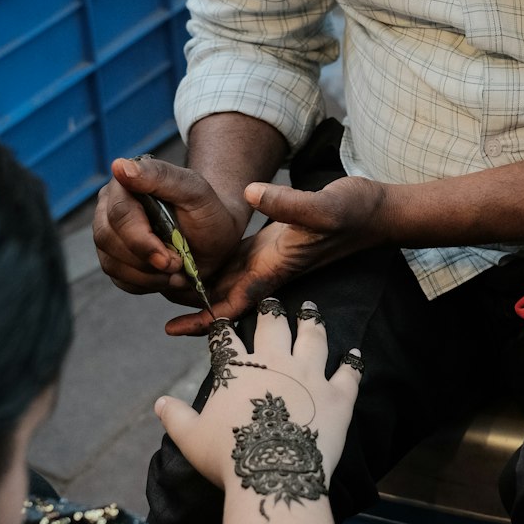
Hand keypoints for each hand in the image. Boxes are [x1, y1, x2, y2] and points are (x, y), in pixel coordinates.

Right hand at [93, 155, 246, 298]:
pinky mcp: (115, 260)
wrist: (215, 238)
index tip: (168, 259)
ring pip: (111, 263)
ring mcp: (110, 235)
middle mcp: (109, 208)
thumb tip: (119, 166)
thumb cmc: (207, 211)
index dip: (141, 241)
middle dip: (146, 260)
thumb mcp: (194, 190)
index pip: (118, 214)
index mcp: (125, 185)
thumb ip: (160, 176)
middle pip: (108, 239)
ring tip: (177, 271)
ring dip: (147, 276)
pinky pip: (119, 279)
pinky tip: (167, 277)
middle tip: (177, 265)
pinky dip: (146, 284)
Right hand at [154, 301, 362, 497]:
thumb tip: (159, 403)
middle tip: (273, 302)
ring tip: (311, 310)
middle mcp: (276, 362)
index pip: (227, 339)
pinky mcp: (338, 396)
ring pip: (313, 338)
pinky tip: (353, 354)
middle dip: (271, 311)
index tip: (222, 320)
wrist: (274, 475)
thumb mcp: (191, 438)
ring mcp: (310, 376)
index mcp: (238, 369)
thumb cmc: (228, 457)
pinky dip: (352, 363)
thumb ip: (175, 417)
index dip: (223, 327)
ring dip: (312, 322)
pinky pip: (349, 373)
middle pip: (273, 326)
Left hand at [165, 175, 387, 333]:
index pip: (233, 304)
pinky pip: (232, 261)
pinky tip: (186, 257)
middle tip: (147, 299)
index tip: (171, 329)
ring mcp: (267, 259)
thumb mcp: (321, 205)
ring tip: (155, 281)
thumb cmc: (353, 212)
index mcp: (274, 268)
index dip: (203, 320)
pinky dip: (209, 263)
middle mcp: (267, 270)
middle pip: (220, 298)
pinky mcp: (269, 245)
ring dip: (194, 286)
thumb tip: (252, 193)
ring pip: (224, 280)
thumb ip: (287, 202)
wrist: (376, 211)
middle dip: (187, 305)